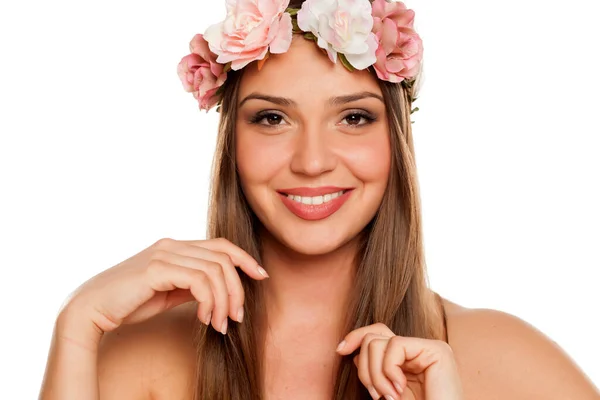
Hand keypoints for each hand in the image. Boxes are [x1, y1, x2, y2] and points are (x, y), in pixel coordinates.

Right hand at [59, 237, 267, 346]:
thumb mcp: (168, 292)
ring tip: (220, 324)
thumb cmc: (128, 303)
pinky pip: (199, 281)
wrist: (91, 309)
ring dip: (224, 301)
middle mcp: (172, 245)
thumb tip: (217, 290)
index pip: (221, 245)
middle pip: (223, 258)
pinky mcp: (157, 269)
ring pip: (215, 270)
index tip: (261, 276)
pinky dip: (210, 301)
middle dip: (237, 289)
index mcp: (175, 247)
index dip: (245, 259)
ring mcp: (164, 255)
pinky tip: (205, 319)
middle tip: (236, 317)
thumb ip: (190, 285)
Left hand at [336, 323, 463, 399]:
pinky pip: (395, 345)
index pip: (377, 334)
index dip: (355, 337)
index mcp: (408, 359)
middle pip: (373, 336)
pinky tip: (400, 389)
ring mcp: (429, 348)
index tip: (340, 350)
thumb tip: (353, 353)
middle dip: (365, 368)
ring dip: (376, 374)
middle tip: (376, 396)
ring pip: (379, 341)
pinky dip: (389, 369)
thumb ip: (376, 372)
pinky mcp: (437, 350)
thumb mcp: (388, 393)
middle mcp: (419, 350)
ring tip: (389, 397)